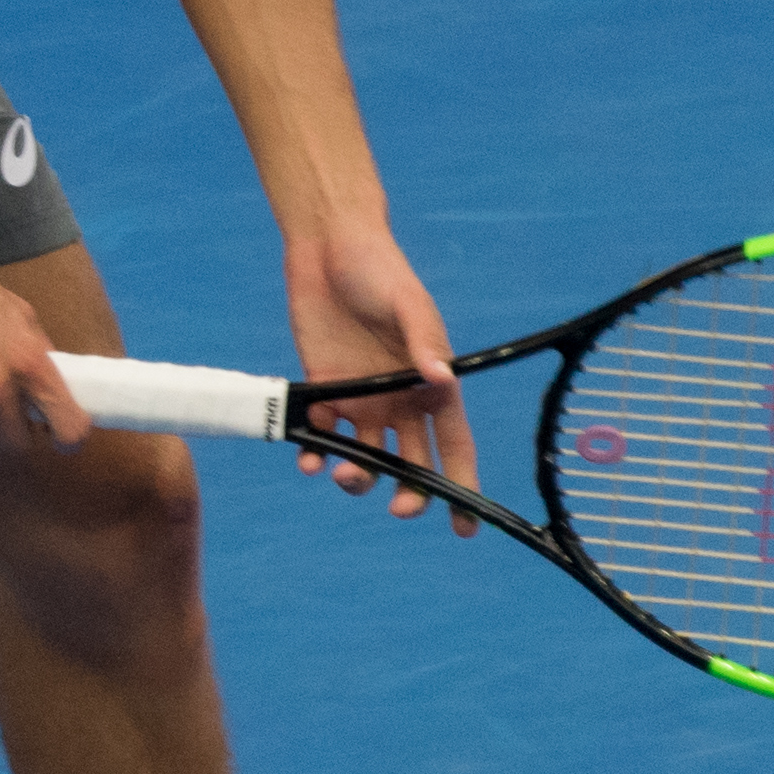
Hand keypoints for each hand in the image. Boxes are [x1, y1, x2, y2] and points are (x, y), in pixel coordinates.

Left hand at [286, 215, 466, 518]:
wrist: (327, 246)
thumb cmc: (379, 269)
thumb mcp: (406, 302)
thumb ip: (423, 340)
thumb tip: (440, 379)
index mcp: (431, 384)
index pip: (454, 445)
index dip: (462, 487)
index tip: (465, 527)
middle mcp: (399, 400)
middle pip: (411, 465)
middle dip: (409, 494)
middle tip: (398, 507)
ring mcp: (360, 400)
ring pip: (365, 459)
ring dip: (357, 478)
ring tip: (340, 473)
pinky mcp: (322, 391)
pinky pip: (320, 437)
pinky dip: (314, 454)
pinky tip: (308, 459)